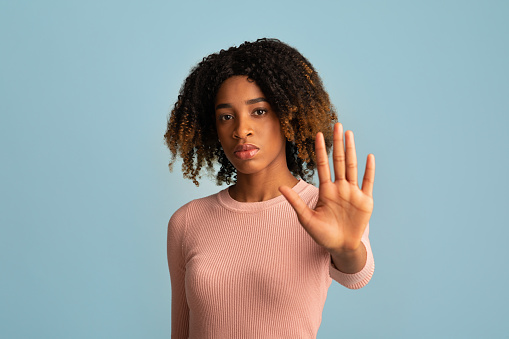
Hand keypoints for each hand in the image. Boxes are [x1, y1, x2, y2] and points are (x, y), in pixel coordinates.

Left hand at [279, 122, 374, 256]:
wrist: (341, 247)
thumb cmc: (323, 234)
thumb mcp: (306, 219)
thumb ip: (295, 202)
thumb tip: (280, 187)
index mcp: (326, 190)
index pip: (323, 165)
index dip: (321, 150)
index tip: (318, 134)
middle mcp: (340, 188)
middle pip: (339, 161)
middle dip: (338, 143)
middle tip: (337, 124)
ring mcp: (353, 192)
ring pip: (352, 167)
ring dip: (352, 150)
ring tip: (350, 134)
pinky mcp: (365, 201)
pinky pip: (367, 182)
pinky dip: (369, 170)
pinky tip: (369, 156)